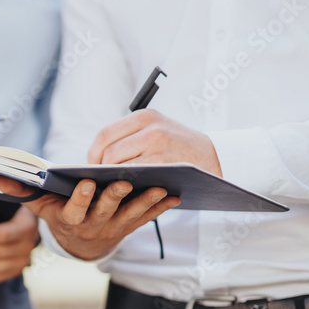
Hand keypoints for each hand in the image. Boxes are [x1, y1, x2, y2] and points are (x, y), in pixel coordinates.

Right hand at [0, 177, 178, 260]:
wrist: (80, 243)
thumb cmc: (59, 213)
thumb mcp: (39, 206)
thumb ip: (19, 192)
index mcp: (70, 218)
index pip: (74, 209)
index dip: (81, 197)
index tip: (86, 182)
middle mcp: (92, 226)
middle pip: (105, 211)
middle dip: (115, 196)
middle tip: (125, 180)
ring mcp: (113, 228)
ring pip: (130, 215)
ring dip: (145, 202)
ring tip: (159, 187)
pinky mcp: (130, 227)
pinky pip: (147, 218)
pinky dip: (161, 208)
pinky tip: (175, 195)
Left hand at [88, 109, 222, 175]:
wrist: (216, 157)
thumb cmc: (180, 148)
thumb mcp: (158, 129)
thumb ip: (131, 137)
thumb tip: (98, 157)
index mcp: (145, 116)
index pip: (104, 135)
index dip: (93, 154)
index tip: (92, 167)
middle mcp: (150, 127)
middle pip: (108, 152)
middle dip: (99, 170)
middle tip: (100, 181)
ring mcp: (158, 145)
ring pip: (118, 166)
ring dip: (111, 179)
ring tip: (111, 187)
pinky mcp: (165, 163)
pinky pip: (134, 177)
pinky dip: (126, 186)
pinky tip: (127, 191)